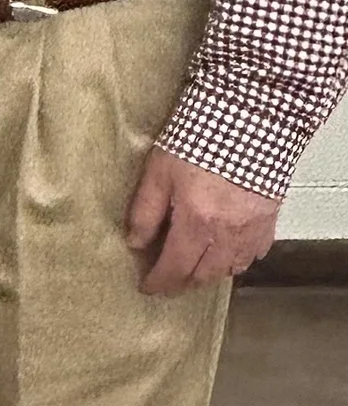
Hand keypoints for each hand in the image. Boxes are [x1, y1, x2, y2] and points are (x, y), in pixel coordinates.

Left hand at [125, 147, 279, 295]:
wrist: (250, 118)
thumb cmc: (198, 138)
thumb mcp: (159, 171)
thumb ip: (145, 211)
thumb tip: (135, 243)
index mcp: (196, 223)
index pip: (175, 268)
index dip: (159, 282)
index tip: (148, 287)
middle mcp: (227, 234)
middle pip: (204, 275)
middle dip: (183, 283)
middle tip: (169, 282)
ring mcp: (252, 229)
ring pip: (231, 269)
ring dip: (210, 274)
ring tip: (195, 269)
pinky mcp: (269, 219)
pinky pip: (255, 253)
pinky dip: (238, 259)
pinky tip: (228, 252)